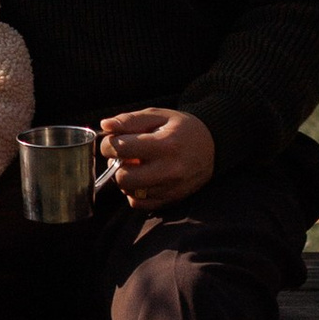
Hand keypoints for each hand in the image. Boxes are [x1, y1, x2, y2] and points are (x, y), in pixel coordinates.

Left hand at [99, 107, 215, 211]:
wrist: (212, 146)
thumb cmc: (182, 128)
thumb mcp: (158, 115)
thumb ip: (130, 120)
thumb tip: (105, 126)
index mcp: (165, 144)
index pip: (121, 148)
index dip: (108, 144)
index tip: (112, 140)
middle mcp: (169, 170)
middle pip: (123, 177)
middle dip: (115, 164)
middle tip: (122, 155)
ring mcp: (170, 188)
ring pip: (129, 191)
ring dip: (124, 178)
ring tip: (134, 165)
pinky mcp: (171, 200)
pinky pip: (139, 204)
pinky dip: (134, 192)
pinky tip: (142, 177)